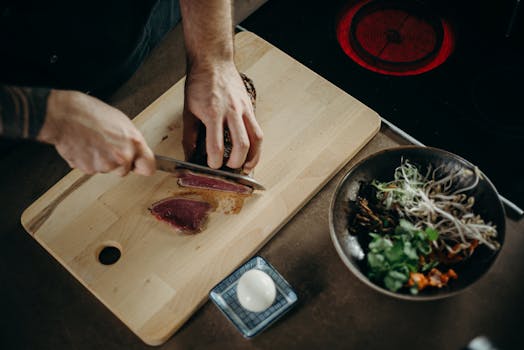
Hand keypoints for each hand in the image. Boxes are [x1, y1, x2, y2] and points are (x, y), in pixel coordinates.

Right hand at [37, 89, 154, 175]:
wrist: (65, 115)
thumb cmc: (91, 113)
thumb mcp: (122, 122)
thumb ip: (131, 141)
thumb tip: (136, 151)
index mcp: (134, 142)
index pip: (149, 167)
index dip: (144, 166)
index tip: (141, 165)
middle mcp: (122, 156)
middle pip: (125, 170)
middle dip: (118, 163)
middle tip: (107, 146)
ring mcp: (106, 164)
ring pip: (108, 169)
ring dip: (102, 161)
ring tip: (94, 143)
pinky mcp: (89, 169)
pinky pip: (92, 169)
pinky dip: (88, 161)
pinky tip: (85, 146)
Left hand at [182, 61, 262, 172]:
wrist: (213, 62)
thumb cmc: (199, 84)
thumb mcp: (188, 111)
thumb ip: (189, 136)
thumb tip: (190, 156)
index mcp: (212, 113)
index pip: (216, 146)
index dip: (215, 161)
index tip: (212, 166)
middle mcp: (231, 111)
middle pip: (241, 144)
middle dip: (236, 162)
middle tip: (229, 168)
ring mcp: (243, 108)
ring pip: (256, 138)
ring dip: (253, 156)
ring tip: (246, 167)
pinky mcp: (250, 107)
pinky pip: (257, 129)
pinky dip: (256, 144)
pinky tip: (251, 152)